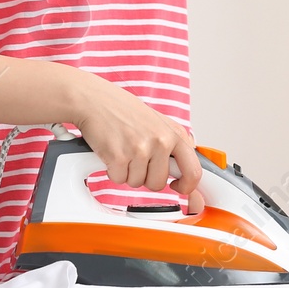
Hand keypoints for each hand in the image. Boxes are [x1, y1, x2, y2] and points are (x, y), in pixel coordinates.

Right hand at [71, 74, 202, 204]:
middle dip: (145, 177)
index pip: (194, 171)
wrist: (94, 99)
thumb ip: (173, 145)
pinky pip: (119, 180)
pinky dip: (113, 171)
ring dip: (127, 173)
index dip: (187, 187)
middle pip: (158, 183)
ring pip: (137, 183)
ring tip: (123, 150)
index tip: (178, 188)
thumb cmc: (123, 109)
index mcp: (175, 133)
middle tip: (135, 158)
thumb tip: (184, 172)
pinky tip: (112, 152)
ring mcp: (141, 149)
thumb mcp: (158, 122)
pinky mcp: (120, 157)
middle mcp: (161, 141)